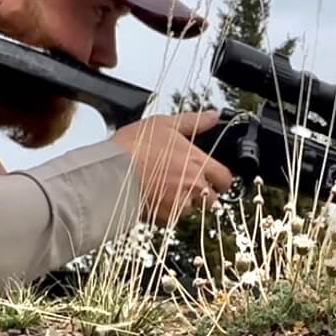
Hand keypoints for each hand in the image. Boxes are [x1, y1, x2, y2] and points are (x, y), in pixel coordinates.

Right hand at [111, 111, 234, 224]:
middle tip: (185, 183)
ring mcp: (178, 205)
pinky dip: (164, 211)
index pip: (225, 179)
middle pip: (211, 199)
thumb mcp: (165, 124)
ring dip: (182, 203)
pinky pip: (170, 218)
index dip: (220, 179)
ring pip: (190, 210)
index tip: (213, 178)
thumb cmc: (134, 147)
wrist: (110, 171)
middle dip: (202, 193)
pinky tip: (152, 197)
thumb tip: (213, 116)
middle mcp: (192, 186)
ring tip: (163, 188)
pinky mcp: (163, 218)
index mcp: (197, 163)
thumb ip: (194, 122)